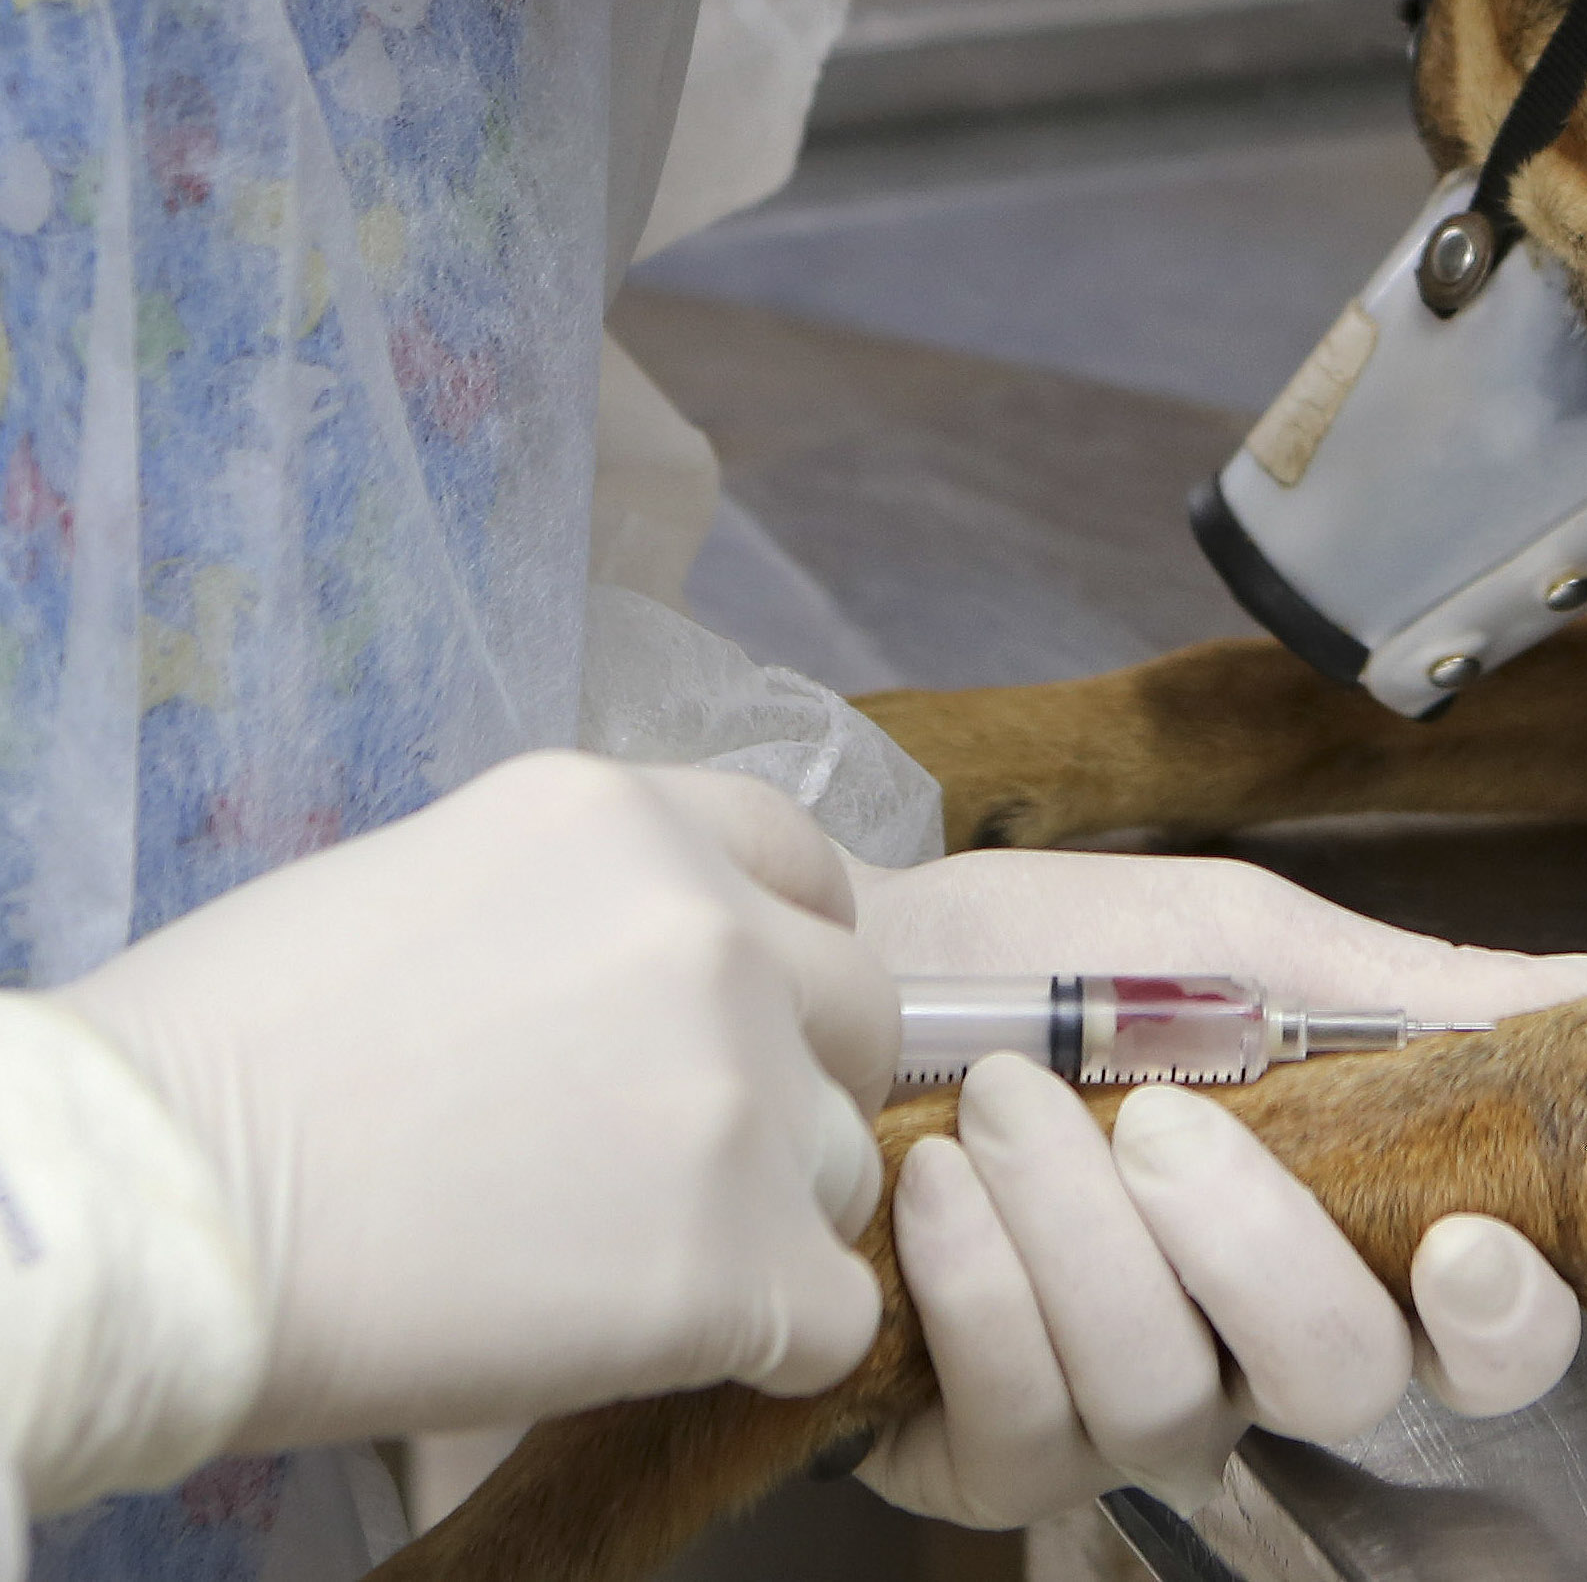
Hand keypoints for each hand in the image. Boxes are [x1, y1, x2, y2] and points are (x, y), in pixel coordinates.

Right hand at [58, 754, 896, 1448]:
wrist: (148, 1219)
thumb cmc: (222, 1061)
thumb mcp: (420, 890)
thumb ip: (570, 913)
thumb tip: (632, 983)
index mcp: (630, 822)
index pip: (806, 870)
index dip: (781, 961)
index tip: (731, 1028)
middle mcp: (714, 930)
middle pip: (856, 1014)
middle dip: (791, 1085)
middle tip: (674, 1164)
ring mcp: (741, 1092)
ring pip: (843, 1164)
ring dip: (769, 1219)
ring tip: (622, 1263)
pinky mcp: (740, 1259)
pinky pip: (835, 1312)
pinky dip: (772, 1342)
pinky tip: (668, 1346)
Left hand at [843, 848, 1586, 1523]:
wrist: (833, 974)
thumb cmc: (1040, 957)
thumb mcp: (1239, 940)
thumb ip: (1413, 988)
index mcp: (1349, 1231)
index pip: (1486, 1345)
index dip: (1501, 1321)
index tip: (1455, 1237)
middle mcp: (1254, 1352)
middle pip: (1340, 1387)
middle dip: (1255, 1251)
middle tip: (1156, 1117)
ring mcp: (1123, 1415)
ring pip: (1165, 1403)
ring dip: (1082, 1240)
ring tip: (1003, 1103)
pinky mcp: (983, 1454)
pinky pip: (1023, 1429)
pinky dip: (984, 1293)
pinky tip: (941, 1188)